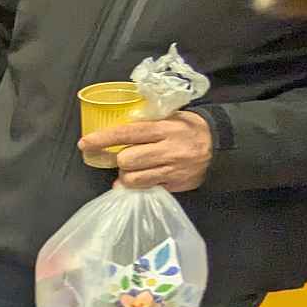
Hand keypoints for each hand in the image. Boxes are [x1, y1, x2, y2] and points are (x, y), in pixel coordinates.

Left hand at [78, 111, 211, 191]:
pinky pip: (146, 189)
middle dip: (119, 160)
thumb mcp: (171, 117)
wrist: (221, 147)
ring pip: (133, 179)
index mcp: (165, 128)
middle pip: (127, 160)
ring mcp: (172, 170)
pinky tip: (140, 179)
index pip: (127, 133)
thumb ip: (145, 122)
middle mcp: (168, 150)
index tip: (85, 143)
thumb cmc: (189, 128)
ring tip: (133, 169)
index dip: (103, 139)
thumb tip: (115, 132)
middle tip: (122, 157)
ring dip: (126, 176)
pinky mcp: (175, 185)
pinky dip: (137, 186)